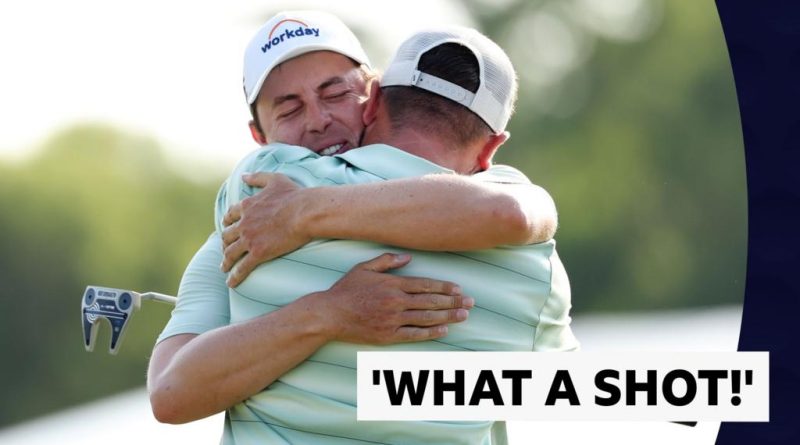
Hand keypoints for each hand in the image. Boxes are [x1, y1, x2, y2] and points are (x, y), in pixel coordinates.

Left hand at [221, 172, 309, 286]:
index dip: (227, 223)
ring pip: (231, 253)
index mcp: (247, 206)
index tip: (227, 229)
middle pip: (227, 236)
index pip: (230, 216)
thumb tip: (243, 176)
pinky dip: (234, 276)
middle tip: (226, 251)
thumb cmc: (294, 195)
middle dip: (224, 244)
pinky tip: (231, 283)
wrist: (305, 212)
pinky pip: (242, 267)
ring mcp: (250, 239)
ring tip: (224, 269)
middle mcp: (244, 223)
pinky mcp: (258, 253)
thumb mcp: (275, 179)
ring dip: (226, 262)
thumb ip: (257, 177)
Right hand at [316, 253, 473, 343]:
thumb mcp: (364, 268)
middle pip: (431, 302)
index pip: (425, 285)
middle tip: (471, 302)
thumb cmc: (346, 290)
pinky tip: (444, 330)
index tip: (459, 289)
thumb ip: (386, 261)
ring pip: (426, 318)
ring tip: (464, 315)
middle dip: (453, 302)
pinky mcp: (387, 335)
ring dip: (448, 317)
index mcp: (392, 284)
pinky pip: (413, 335)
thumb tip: (408, 257)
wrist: (329, 314)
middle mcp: (395, 302)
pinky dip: (430, 332)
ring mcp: (392, 320)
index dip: (444, 287)